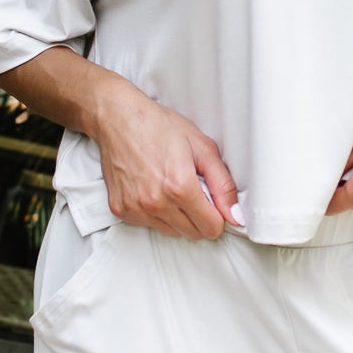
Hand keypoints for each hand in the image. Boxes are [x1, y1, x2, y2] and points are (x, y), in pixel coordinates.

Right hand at [91, 82, 242, 239]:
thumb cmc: (157, 127)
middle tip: (192, 189)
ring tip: (170, 186)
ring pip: (172, 232)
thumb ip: (223, 185)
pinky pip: (149, 225)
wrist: (118, 118)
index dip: (217, 215)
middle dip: (199, 216)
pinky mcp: (121, 210)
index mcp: (180, 188)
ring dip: (177, 216)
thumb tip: (235, 215)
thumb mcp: (203, 148)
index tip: (212, 201)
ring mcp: (136, 208)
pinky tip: (153, 189)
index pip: (211, 228)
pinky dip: (156, 213)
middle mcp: (156, 203)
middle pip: (193, 234)